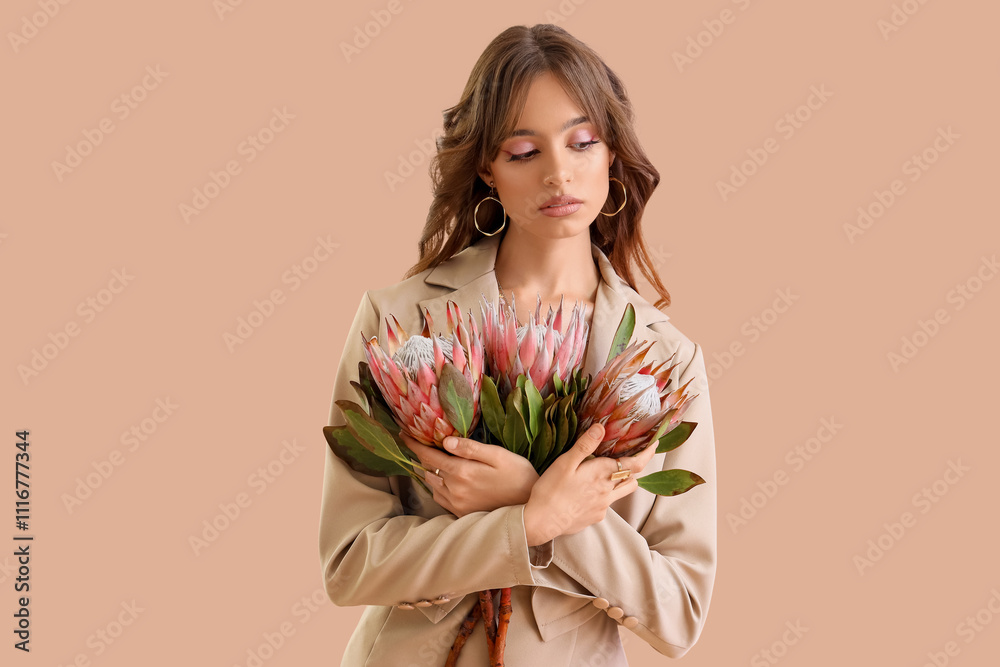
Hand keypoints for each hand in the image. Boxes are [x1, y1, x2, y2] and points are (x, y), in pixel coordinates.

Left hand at [400, 431, 538, 516]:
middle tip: (417, 443)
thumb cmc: (519, 477)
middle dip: (421, 456)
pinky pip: (440, 498)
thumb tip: (445, 441)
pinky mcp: (461, 514)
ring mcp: (456, 504)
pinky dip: (436, 486)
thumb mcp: (499, 456)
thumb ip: (471, 448)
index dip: (414, 444)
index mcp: (462, 472)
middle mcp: (454, 489)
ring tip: (429, 459)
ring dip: (428, 471)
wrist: (530, 510)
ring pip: (431, 484)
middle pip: (427, 469)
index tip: (403, 434)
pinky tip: (442, 479)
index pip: (428, 455)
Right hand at [523, 423, 645, 546]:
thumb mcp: (565, 463)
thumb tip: (601, 427)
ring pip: (622, 492)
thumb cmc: (551, 490)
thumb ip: (584, 445)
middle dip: (636, 468)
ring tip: (614, 474)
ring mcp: (603, 506)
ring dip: (623, 482)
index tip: (654, 444)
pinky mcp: (596, 517)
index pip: (634, 463)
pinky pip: (608, 504)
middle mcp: (608, 491)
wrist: (542, 522)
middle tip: (634, 457)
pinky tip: (592, 492)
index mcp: (602, 474)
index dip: (647, 453)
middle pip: (632, 478)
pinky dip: (606, 495)